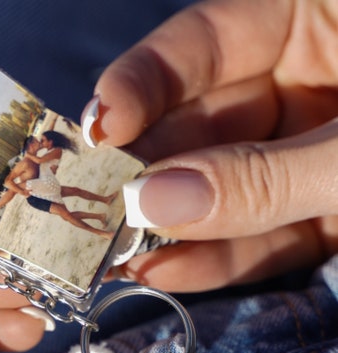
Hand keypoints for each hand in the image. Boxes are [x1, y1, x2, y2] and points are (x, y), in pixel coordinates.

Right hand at [84, 0, 337, 291]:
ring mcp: (308, 154)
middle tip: (94, 206)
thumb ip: (266, 175)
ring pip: (224, 186)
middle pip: (200, 123)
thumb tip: (153, 202)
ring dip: (171, 224)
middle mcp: (301, 84)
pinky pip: (265, 235)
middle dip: (146, 168)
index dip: (142, 82)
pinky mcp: (324, 214)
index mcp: (314, 21)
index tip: (98, 128)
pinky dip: (221, 259)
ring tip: (118, 251)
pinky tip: (167, 271)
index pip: (204, 43)